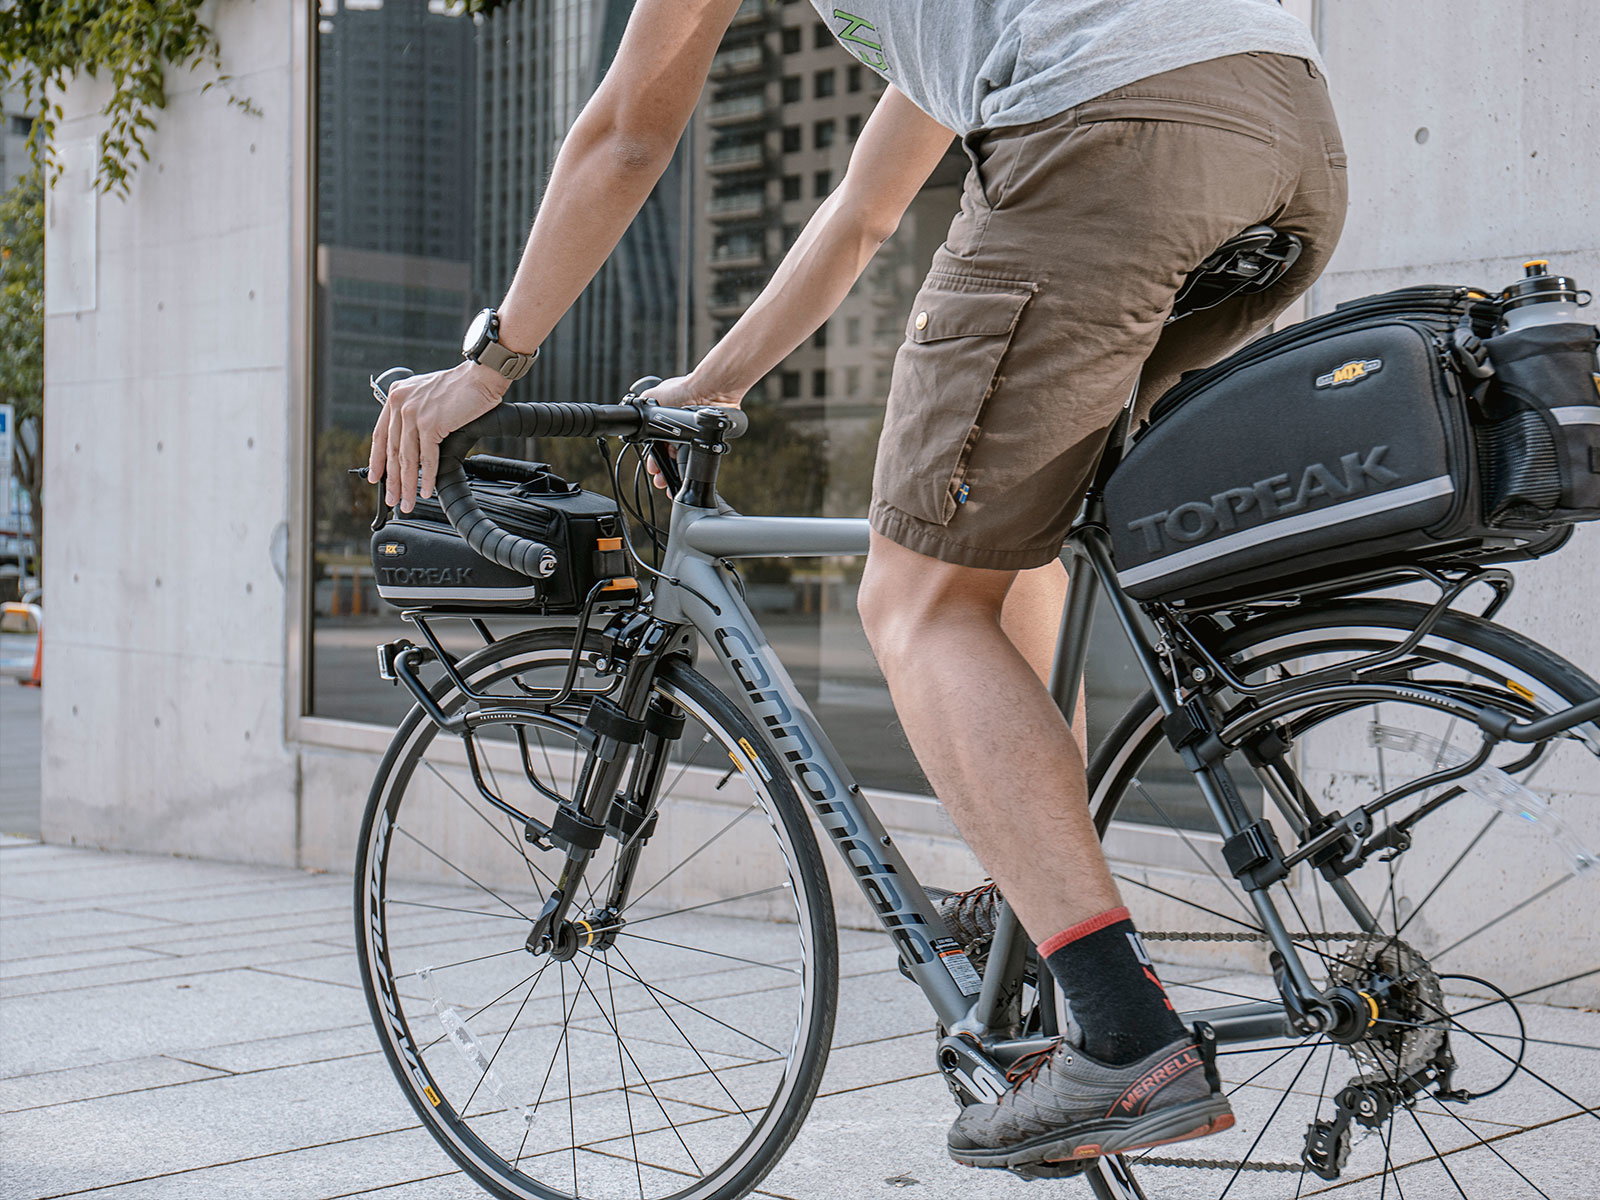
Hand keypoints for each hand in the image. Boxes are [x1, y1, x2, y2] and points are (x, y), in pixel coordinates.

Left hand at [368, 361, 510, 510]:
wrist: (481, 376)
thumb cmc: (462, 386)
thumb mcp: (428, 395)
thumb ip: (415, 412)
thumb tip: (413, 441)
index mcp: (397, 396)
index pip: (380, 435)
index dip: (377, 460)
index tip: (376, 478)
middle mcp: (400, 404)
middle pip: (392, 451)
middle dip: (392, 480)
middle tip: (392, 499)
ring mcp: (413, 413)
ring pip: (407, 458)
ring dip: (407, 485)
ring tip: (407, 502)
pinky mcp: (430, 423)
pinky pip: (426, 458)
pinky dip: (427, 478)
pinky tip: (426, 490)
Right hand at [640, 373, 743, 489]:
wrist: (706, 394)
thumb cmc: (682, 391)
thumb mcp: (652, 397)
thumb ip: (642, 406)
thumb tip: (632, 408)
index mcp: (666, 421)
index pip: (656, 445)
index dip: (654, 459)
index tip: (653, 469)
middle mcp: (679, 429)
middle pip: (669, 455)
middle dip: (663, 470)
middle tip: (660, 480)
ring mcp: (694, 435)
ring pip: (682, 460)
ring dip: (674, 473)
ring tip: (669, 483)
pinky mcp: (706, 440)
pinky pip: (696, 458)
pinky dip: (691, 469)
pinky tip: (685, 477)